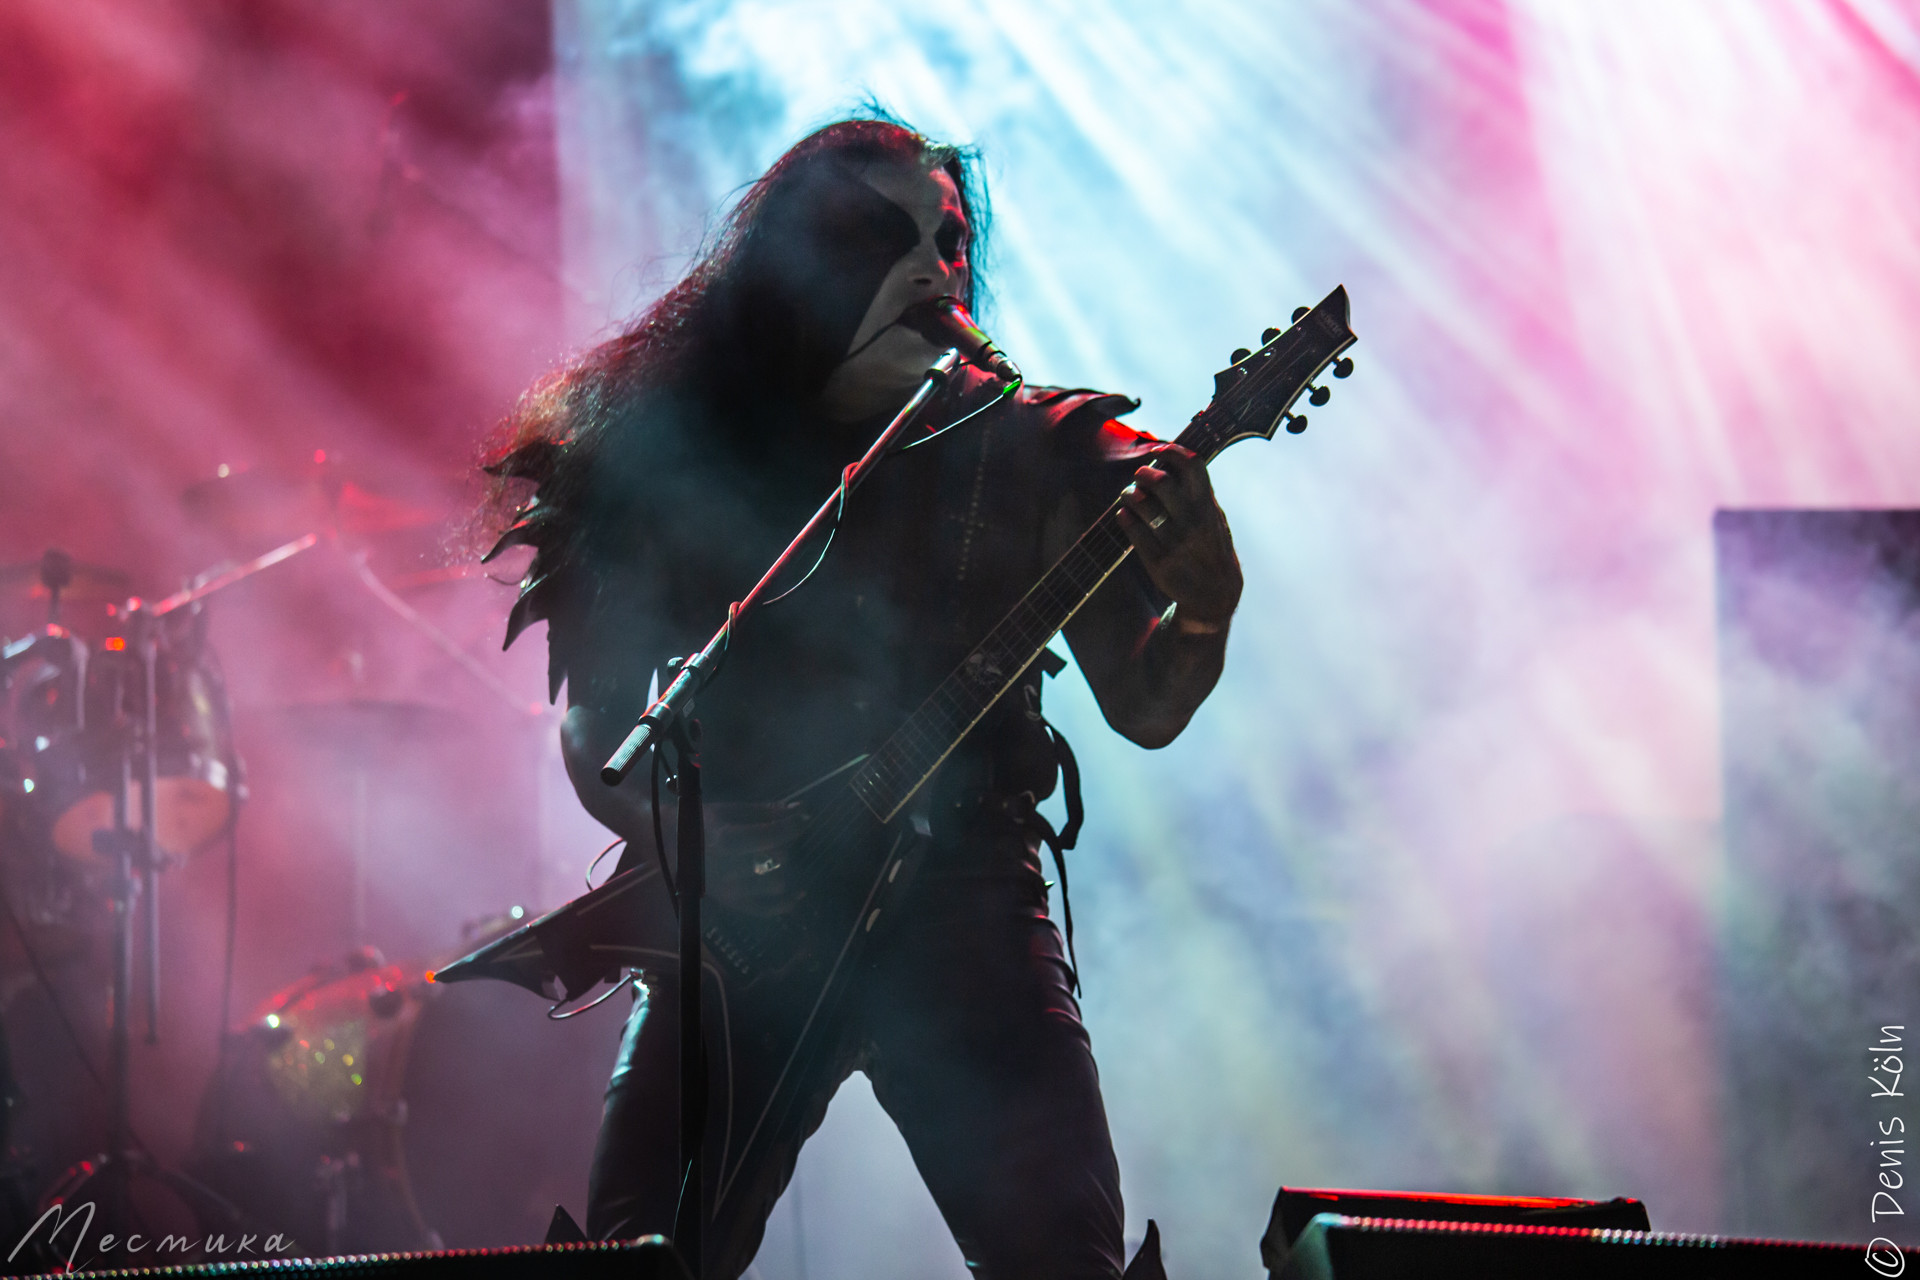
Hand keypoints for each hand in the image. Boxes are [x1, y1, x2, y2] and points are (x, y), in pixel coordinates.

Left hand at [1113, 445, 1242, 630]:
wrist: (1214, 594)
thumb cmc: (1211, 549)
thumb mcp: (1215, 520)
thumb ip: (1200, 494)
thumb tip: (1178, 462)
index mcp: (1208, 508)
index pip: (1193, 466)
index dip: (1173, 451)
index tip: (1160, 450)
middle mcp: (1192, 522)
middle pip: (1160, 481)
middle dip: (1144, 473)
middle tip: (1140, 476)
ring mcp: (1175, 542)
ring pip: (1141, 504)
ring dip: (1129, 494)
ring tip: (1129, 495)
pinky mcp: (1158, 561)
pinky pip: (1133, 530)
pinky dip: (1124, 517)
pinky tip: (1124, 515)